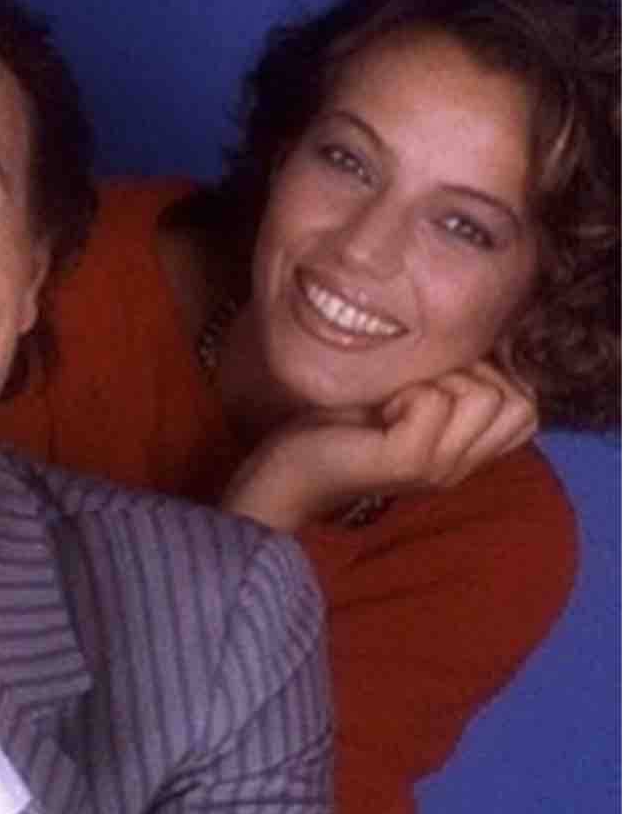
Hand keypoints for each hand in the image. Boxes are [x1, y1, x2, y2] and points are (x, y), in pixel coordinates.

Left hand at [224, 360, 537, 531]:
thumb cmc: (336, 428)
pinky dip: (408, 392)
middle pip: (518, 402)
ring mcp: (437, 468)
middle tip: (414, 390)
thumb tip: (476, 340)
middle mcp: (460, 465)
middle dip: (471, 376)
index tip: (435, 380)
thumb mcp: (400, 400)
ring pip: (484, 398)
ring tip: (396, 400)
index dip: (492, 378)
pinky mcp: (406, 461)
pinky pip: (436, 402)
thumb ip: (441, 384)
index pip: (527, 410)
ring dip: (438, 381)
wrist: (285, 473)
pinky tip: (379, 411)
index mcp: (464, 452)